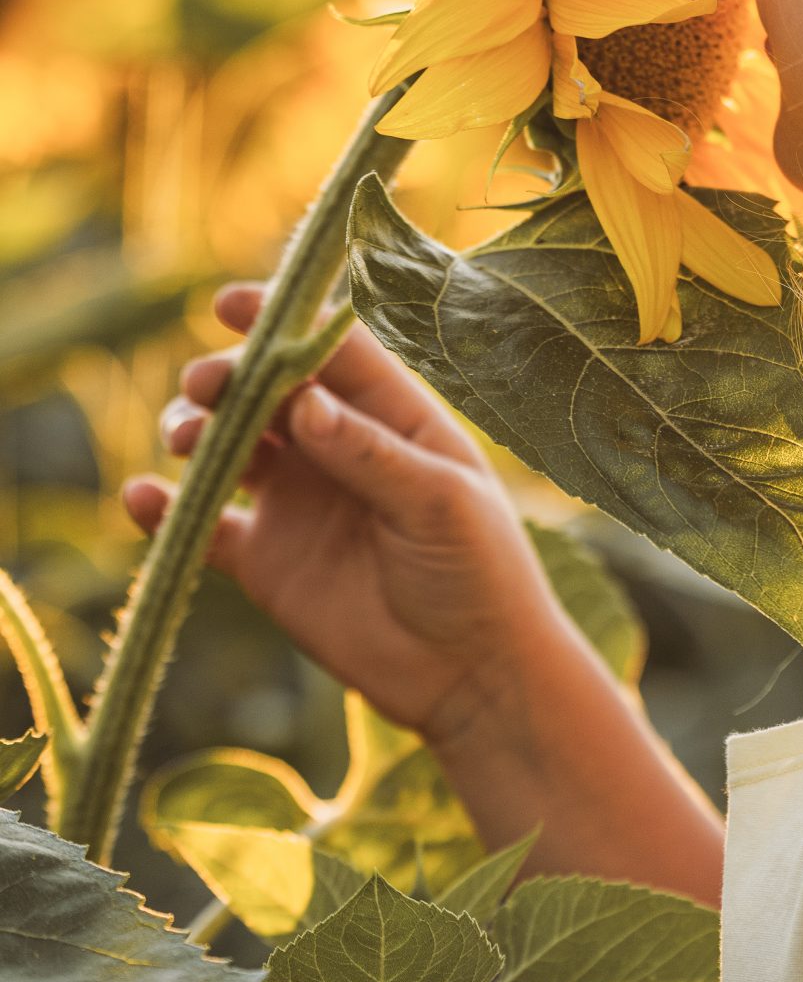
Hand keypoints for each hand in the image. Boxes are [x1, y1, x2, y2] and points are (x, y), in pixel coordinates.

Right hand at [122, 283, 568, 748]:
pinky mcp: (264, 560)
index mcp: (390, 417)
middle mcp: (335, 448)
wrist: (471, 676)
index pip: (329, 351)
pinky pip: (200, 525)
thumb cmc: (479, 573)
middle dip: (226, 378)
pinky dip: (165, 509)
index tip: (231, 305)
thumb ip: (371, 454)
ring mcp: (296, 501)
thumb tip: (304, 400)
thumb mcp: (439, 504)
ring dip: (195, 432)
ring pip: (225, 445)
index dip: (281, 321)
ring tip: (186, 440)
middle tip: (206, 387)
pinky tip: (144, 500)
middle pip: (265, 391)